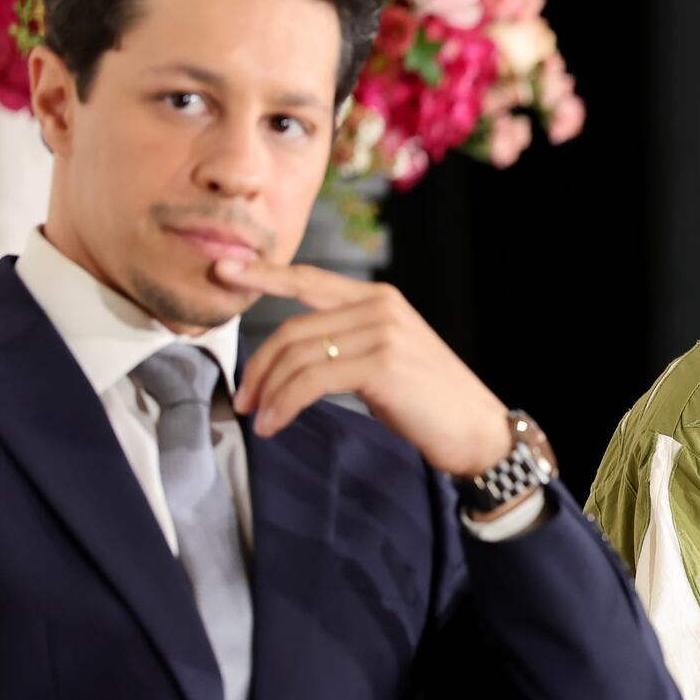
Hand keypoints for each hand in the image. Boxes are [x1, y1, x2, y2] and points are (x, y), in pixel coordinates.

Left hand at [214, 259, 511, 476]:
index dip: (262, 274)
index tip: (223, 270)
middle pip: (293, 328)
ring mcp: (382, 333)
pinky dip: (285, 404)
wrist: (476, 430)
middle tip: (241, 399)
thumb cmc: (428, 401)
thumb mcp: (385, 358)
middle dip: (258, 366)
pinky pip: (311, 381)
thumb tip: (291, 359)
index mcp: (379, 298)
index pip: (309, 280)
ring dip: (268, 392)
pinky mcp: (381, 365)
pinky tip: (275, 424)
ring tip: (258, 420)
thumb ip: (347, 343)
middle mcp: (380, 307)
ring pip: (298, 356)